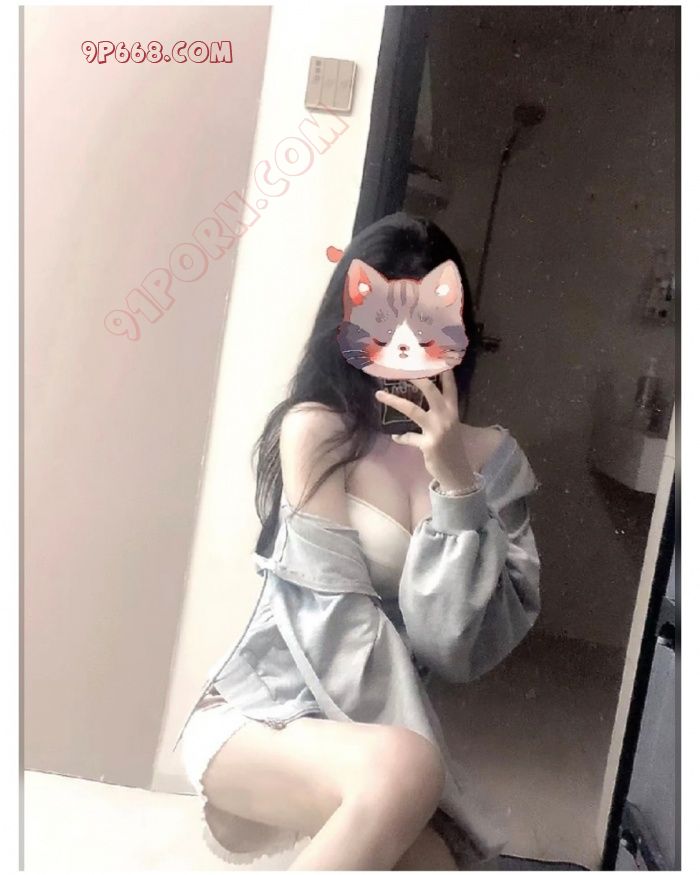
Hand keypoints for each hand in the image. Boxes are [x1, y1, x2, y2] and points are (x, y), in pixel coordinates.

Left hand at [375, 369, 477, 491]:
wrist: (457, 473)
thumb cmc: (451, 449)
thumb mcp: (448, 429)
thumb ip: (437, 416)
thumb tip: (417, 407)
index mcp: (453, 412)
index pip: (450, 388)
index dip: (444, 373)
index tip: (436, 358)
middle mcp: (446, 417)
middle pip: (431, 391)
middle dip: (417, 378)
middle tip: (403, 368)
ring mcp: (437, 430)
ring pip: (413, 410)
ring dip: (394, 401)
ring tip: (379, 394)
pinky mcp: (428, 444)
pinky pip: (408, 438)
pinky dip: (401, 437)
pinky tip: (395, 436)